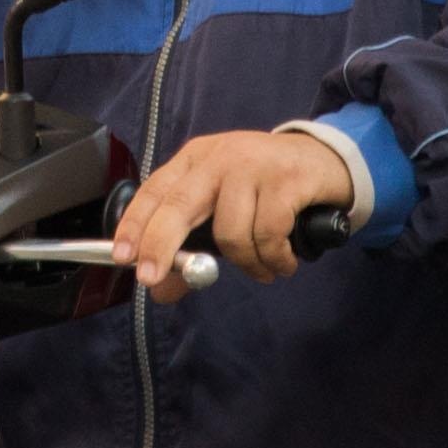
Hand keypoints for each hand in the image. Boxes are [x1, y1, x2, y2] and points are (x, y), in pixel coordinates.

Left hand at [112, 131, 349, 298]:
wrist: (325, 160)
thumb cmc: (266, 187)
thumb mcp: (224, 209)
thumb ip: (193, 247)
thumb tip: (161, 289)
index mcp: (196, 160)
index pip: (155, 190)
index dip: (135, 224)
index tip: (122, 256)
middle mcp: (219, 158)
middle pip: (179, 205)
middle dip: (161, 246)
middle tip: (153, 279)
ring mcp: (253, 166)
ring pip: (230, 232)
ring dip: (248, 264)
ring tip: (263, 268)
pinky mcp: (286, 180)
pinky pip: (269, 235)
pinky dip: (275, 259)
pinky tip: (283, 261)